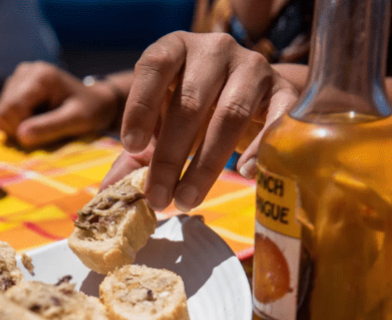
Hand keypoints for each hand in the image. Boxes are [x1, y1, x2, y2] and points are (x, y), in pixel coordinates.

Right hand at [0, 62, 119, 147]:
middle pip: (4, 109)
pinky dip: (16, 121)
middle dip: (19, 127)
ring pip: (1, 111)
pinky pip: (3, 111)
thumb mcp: (76, 121)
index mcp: (41, 76)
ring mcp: (18, 76)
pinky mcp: (15, 85)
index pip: (12, 108)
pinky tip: (35, 119)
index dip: (21, 128)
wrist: (95, 101)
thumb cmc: (91, 111)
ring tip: (42, 123)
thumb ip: (49, 127)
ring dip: (18, 125)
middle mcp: (26, 71)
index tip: (42, 135)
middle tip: (43, 131)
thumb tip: (21, 136)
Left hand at [108, 31, 297, 211]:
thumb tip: (108, 194)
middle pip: (190, 102)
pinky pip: (275, 118)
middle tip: (158, 197)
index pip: (154, 66)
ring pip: (230, 115)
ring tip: (186, 199)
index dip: (140, 106)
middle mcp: (214, 50)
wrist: (250, 93)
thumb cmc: (193, 109)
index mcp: (176, 48)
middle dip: (170, 157)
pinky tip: (243, 174)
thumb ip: (135, 155)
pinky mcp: (283, 89)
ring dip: (205, 165)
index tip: (131, 147)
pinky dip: (258, 149)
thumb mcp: (161, 122)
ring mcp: (252, 66)